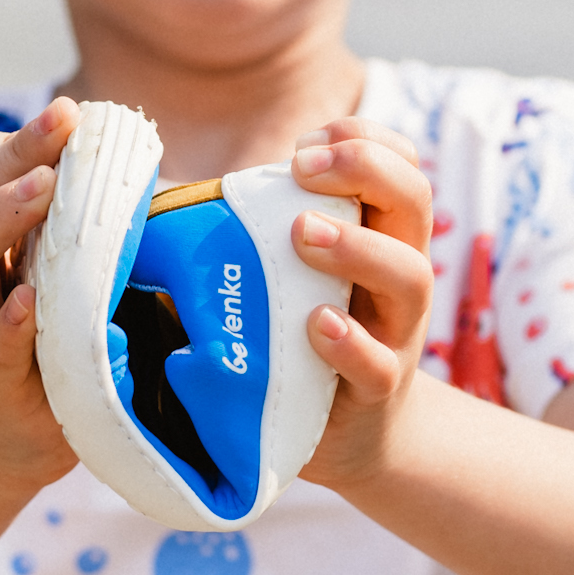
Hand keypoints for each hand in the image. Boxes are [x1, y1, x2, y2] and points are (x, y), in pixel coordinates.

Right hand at [0, 97, 81, 499]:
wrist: (0, 443)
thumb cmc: (34, 340)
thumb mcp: (40, 271)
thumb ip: (63, 223)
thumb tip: (132, 164)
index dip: (8, 138)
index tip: (67, 116)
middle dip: (12, 155)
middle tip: (63, 121)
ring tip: (44, 188)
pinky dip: (7, 322)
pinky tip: (31, 301)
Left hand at [286, 117, 435, 486]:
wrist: (349, 435)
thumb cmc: (303, 338)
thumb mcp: (292, 276)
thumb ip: (257, 235)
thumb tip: (159, 202)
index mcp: (381, 235)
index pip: (399, 163)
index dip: (362, 139)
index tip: (305, 143)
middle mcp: (400, 274)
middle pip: (415, 199)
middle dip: (364, 168)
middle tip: (301, 167)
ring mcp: (396, 332)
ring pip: (408, 276)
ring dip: (357, 246)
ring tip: (303, 234)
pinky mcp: (378, 390)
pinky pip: (377, 364)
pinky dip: (349, 342)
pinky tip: (316, 324)